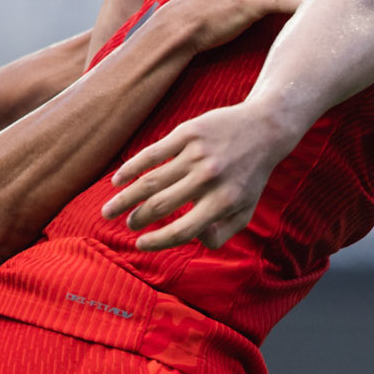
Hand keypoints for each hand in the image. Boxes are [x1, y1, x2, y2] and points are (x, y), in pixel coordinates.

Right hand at [102, 100, 293, 253]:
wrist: (264, 129)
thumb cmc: (250, 177)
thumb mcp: (244, 211)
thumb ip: (221, 235)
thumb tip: (191, 240)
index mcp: (223, 203)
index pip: (182, 230)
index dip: (157, 241)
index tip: (140, 244)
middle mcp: (208, 179)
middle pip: (160, 205)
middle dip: (137, 219)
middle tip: (127, 224)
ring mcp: (196, 154)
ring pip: (150, 181)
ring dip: (125, 198)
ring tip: (110, 210)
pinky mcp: (188, 133)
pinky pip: (152, 154)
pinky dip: (131, 168)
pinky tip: (117, 180)